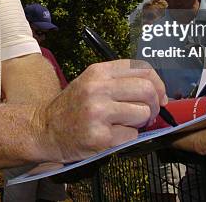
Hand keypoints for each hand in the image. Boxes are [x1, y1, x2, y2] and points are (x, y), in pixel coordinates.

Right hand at [34, 59, 166, 162]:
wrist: (45, 130)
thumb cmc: (73, 107)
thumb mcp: (91, 82)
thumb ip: (119, 81)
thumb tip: (157, 90)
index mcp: (98, 71)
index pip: (142, 69)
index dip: (158, 83)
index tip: (160, 95)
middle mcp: (98, 88)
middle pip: (147, 90)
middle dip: (155, 104)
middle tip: (149, 113)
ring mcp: (99, 113)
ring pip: (142, 113)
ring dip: (140, 122)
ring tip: (125, 124)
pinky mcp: (101, 137)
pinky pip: (131, 135)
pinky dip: (127, 138)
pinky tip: (112, 136)